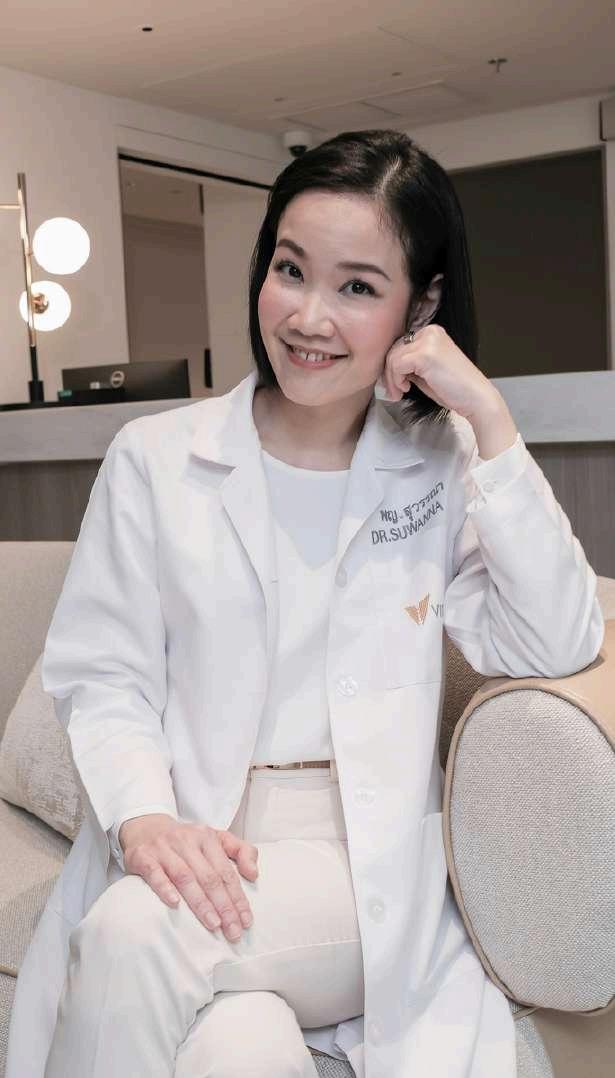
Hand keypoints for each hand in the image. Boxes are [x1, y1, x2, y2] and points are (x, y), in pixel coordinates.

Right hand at [119, 814, 258, 941]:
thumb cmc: (187, 841)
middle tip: (233, 931)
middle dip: (224, 906)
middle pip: (209, 877)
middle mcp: (186, 840)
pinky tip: (175, 904)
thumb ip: (241, 851)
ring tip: (213, 924)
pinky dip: (165, 888)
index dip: (238, 898)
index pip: (226, 872)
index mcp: (207, 837)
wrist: (146, 827)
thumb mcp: (216, 838)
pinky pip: (154, 874)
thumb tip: (254, 874)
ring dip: (200, 902)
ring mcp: (164, 848)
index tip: (246, 921)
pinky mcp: (143, 856)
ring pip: (185, 877)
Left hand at [381, 324, 498, 421]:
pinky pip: (397, 366)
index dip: (393, 366)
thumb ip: (410, 364)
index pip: (400, 345)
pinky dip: (396, 380)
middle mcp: (430, 332)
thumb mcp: (427, 371)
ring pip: (392, 358)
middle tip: (395, 392)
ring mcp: (428, 341)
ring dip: (392, 379)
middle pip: (394, 350)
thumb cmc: (454, 389)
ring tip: (400, 393)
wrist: (476, 398)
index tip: (396, 384)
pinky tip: (406, 389)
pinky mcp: (425, 354)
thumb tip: (388, 368)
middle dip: (389, 373)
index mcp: (432, 333)